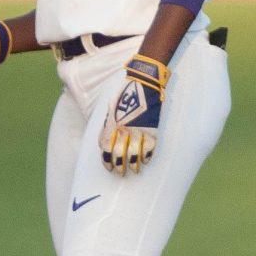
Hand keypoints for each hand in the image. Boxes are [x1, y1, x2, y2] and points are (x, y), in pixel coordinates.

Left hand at [99, 54, 169, 174]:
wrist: (143, 82)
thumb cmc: (126, 94)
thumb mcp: (111, 109)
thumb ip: (108, 125)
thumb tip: (104, 141)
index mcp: (111, 124)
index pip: (105, 148)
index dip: (106, 160)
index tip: (109, 167)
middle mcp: (123, 129)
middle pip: (118, 153)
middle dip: (119, 165)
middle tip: (121, 173)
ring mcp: (137, 129)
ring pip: (134, 153)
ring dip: (133, 164)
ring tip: (135, 170)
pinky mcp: (151, 128)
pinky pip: (149, 147)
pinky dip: (147, 156)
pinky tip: (146, 161)